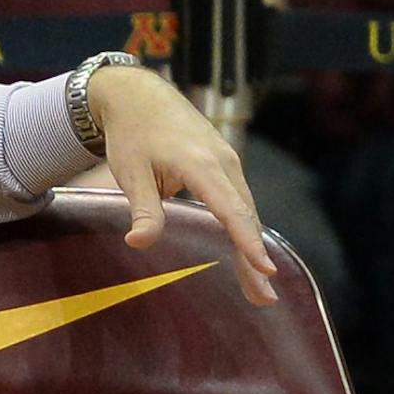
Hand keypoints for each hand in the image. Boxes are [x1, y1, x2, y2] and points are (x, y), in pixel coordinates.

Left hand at [84, 63, 278, 306]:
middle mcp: (225, 162)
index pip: (231, 210)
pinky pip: (239, 202)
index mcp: (202, 164)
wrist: (139, 96)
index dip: (246, 242)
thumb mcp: (130, 171)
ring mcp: (229, 162)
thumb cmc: (133, 133)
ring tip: (258, 287)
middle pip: (245, 217)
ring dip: (251, 248)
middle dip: (255, 258)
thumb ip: (143, 208)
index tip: (263, 269)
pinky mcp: (226, 165)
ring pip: (245, 211)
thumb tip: (140, 242)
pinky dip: (243, 229)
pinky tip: (245, 256)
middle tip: (264, 298)